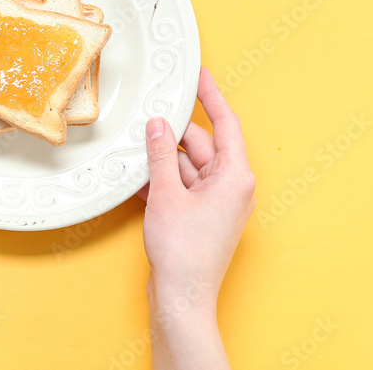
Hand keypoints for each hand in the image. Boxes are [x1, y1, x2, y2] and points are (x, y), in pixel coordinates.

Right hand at [140, 67, 255, 368]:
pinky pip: (183, 187)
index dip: (211, 96)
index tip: (200, 75)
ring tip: (137, 150)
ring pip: (189, 166)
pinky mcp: (202, 218)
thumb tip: (158, 126)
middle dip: (173, 134)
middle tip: (148, 116)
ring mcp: (217, 204)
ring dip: (164, 160)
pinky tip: (139, 178)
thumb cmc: (183, 252)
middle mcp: (232, 187)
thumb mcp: (166, 193)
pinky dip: (164, 181)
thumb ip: (161, 155)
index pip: (225, 123)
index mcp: (235, 177)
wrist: (182, 297)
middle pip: (202, 145)